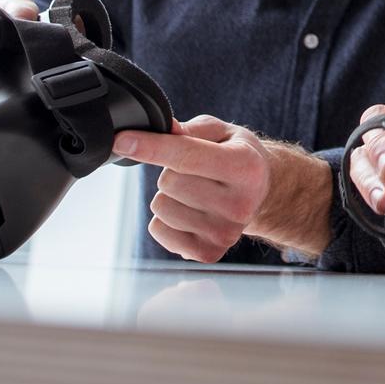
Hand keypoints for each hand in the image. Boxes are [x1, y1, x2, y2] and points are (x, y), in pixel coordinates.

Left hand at [115, 116, 274, 263]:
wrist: (263, 193)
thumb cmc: (238, 156)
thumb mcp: (223, 132)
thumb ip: (192, 130)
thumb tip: (162, 130)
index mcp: (245, 166)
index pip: (186, 156)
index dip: (150, 146)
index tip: (121, 141)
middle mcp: (239, 204)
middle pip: (168, 183)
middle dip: (171, 171)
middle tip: (195, 171)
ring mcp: (225, 233)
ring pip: (161, 207)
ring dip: (169, 196)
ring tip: (195, 192)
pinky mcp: (209, 253)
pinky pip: (159, 230)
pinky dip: (165, 219)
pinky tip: (191, 212)